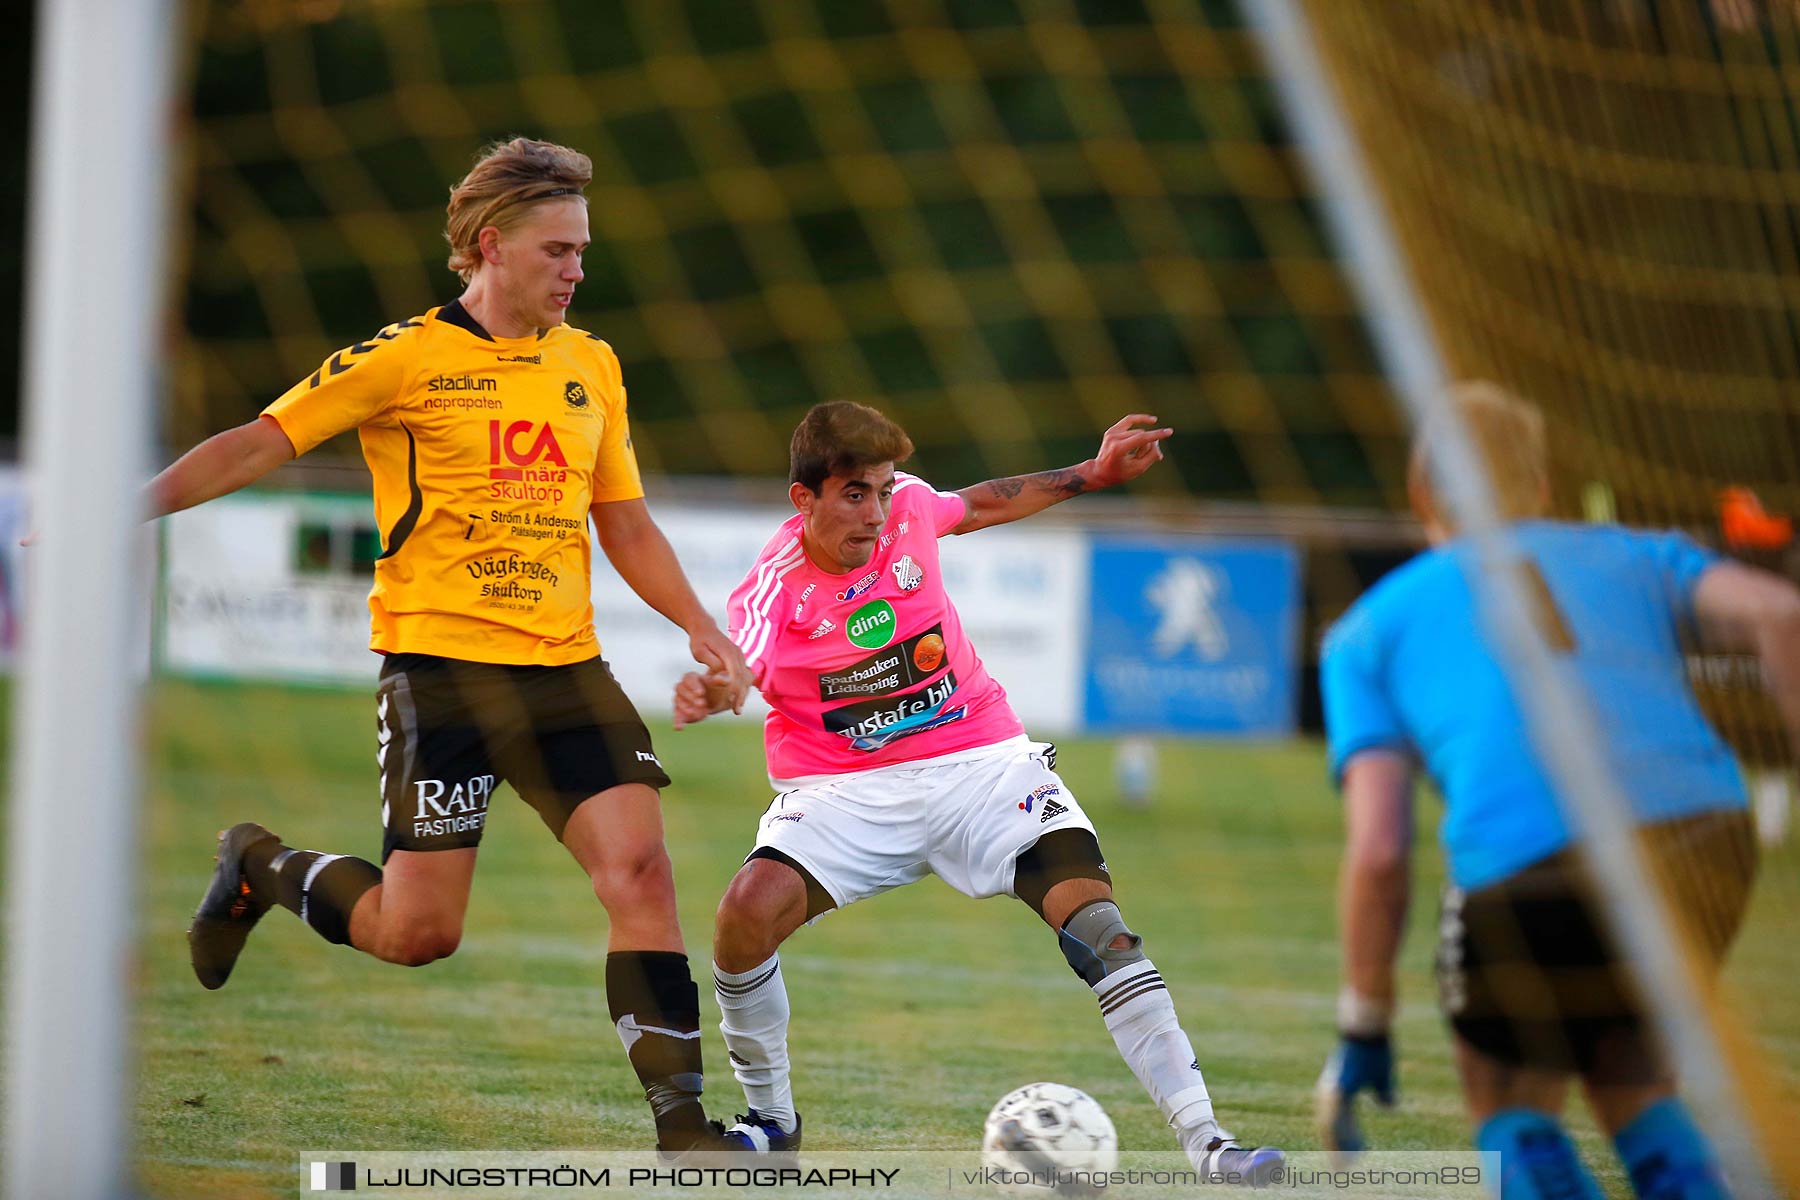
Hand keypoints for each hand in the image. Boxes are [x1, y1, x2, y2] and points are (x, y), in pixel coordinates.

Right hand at [673, 671, 725, 730]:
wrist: (717, 701)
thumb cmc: (720, 687)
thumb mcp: (725, 682)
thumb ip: (723, 680)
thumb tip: (717, 679)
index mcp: (692, 677)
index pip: (688, 678)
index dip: (693, 686)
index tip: (701, 693)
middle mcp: (683, 687)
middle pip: (681, 689)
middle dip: (690, 697)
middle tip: (702, 704)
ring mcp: (681, 700)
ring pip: (678, 701)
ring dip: (685, 707)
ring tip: (694, 713)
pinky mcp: (681, 712)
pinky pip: (677, 716)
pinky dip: (677, 722)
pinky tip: (679, 728)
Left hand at [687, 621, 751, 715]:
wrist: (704, 627)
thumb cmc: (699, 640)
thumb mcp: (700, 652)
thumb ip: (712, 663)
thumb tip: (720, 674)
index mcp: (728, 652)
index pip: (735, 674)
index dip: (735, 690)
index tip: (731, 703)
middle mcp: (737, 654)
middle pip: (743, 678)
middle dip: (741, 695)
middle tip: (736, 711)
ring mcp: (740, 655)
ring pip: (746, 677)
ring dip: (743, 693)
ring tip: (738, 708)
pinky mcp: (738, 658)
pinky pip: (743, 674)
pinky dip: (742, 686)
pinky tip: (738, 698)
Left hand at [1090, 414, 1171, 487]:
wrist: (1100, 472)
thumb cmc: (1119, 473)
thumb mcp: (1138, 469)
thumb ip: (1151, 455)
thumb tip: (1157, 440)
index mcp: (1118, 449)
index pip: (1141, 438)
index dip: (1156, 435)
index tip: (1169, 432)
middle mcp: (1114, 438)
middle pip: (1141, 435)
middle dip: (1148, 447)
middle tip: (1148, 458)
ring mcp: (1112, 432)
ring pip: (1138, 431)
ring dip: (1142, 442)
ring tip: (1138, 455)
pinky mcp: (1112, 430)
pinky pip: (1130, 420)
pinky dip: (1141, 420)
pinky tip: (1152, 420)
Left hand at [1316, 1033, 1394, 1159]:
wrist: (1369, 1028)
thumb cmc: (1374, 1048)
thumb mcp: (1382, 1076)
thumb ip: (1383, 1092)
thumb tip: (1389, 1105)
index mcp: (1340, 1090)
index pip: (1339, 1122)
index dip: (1345, 1141)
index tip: (1354, 1157)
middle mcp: (1330, 1092)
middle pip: (1330, 1128)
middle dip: (1338, 1149)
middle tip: (1344, 1169)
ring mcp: (1331, 1090)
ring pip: (1329, 1127)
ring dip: (1337, 1147)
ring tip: (1343, 1164)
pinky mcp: (1336, 1088)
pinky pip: (1333, 1117)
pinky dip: (1337, 1135)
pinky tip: (1340, 1147)